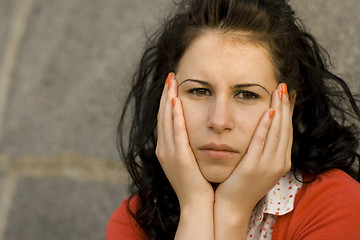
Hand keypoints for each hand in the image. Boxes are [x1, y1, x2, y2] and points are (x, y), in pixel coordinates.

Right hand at [156, 73, 213, 208]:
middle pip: (163, 115)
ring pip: (166, 119)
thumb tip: (193, 131)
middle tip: (170, 76)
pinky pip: (176, 132)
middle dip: (166, 94)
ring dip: (168, 99)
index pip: (165, 119)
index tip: (172, 85)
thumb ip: (187, 145)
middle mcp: (164, 148)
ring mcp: (169, 152)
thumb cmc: (197, 182)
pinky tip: (177, 101)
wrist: (197, 203)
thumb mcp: (189, 160)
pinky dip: (175, 116)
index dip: (167, 101)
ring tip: (172, 81)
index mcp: (166, 149)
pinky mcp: (178, 157)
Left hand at [215, 83, 292, 214]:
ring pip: (277, 132)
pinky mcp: (254, 167)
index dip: (288, 111)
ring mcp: (268, 165)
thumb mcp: (258, 165)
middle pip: (285, 128)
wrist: (232, 206)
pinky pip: (261, 142)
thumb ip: (263, 149)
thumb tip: (264, 129)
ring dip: (278, 110)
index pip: (287, 131)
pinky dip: (266, 126)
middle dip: (285, 106)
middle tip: (284, 86)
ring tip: (278, 92)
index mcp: (281, 162)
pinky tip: (267, 112)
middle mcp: (279, 163)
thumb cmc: (241, 183)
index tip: (286, 95)